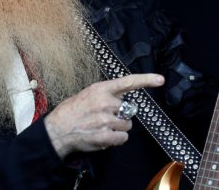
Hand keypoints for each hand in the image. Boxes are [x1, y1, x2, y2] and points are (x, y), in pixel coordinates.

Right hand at [43, 73, 164, 158]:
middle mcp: (105, 103)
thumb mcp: (89, 93)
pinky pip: (123, 137)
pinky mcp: (105, 136)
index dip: (146, 80)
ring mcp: (105, 120)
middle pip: (129, 109)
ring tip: (102, 126)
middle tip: (106, 117)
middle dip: (121, 114)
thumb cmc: (73, 110)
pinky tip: (104, 135)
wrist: (58, 129)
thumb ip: (107, 94)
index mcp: (101, 89)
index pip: (128, 82)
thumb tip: (124, 97)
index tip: (160, 80)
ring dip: (119, 127)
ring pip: (127, 124)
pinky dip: (116, 139)